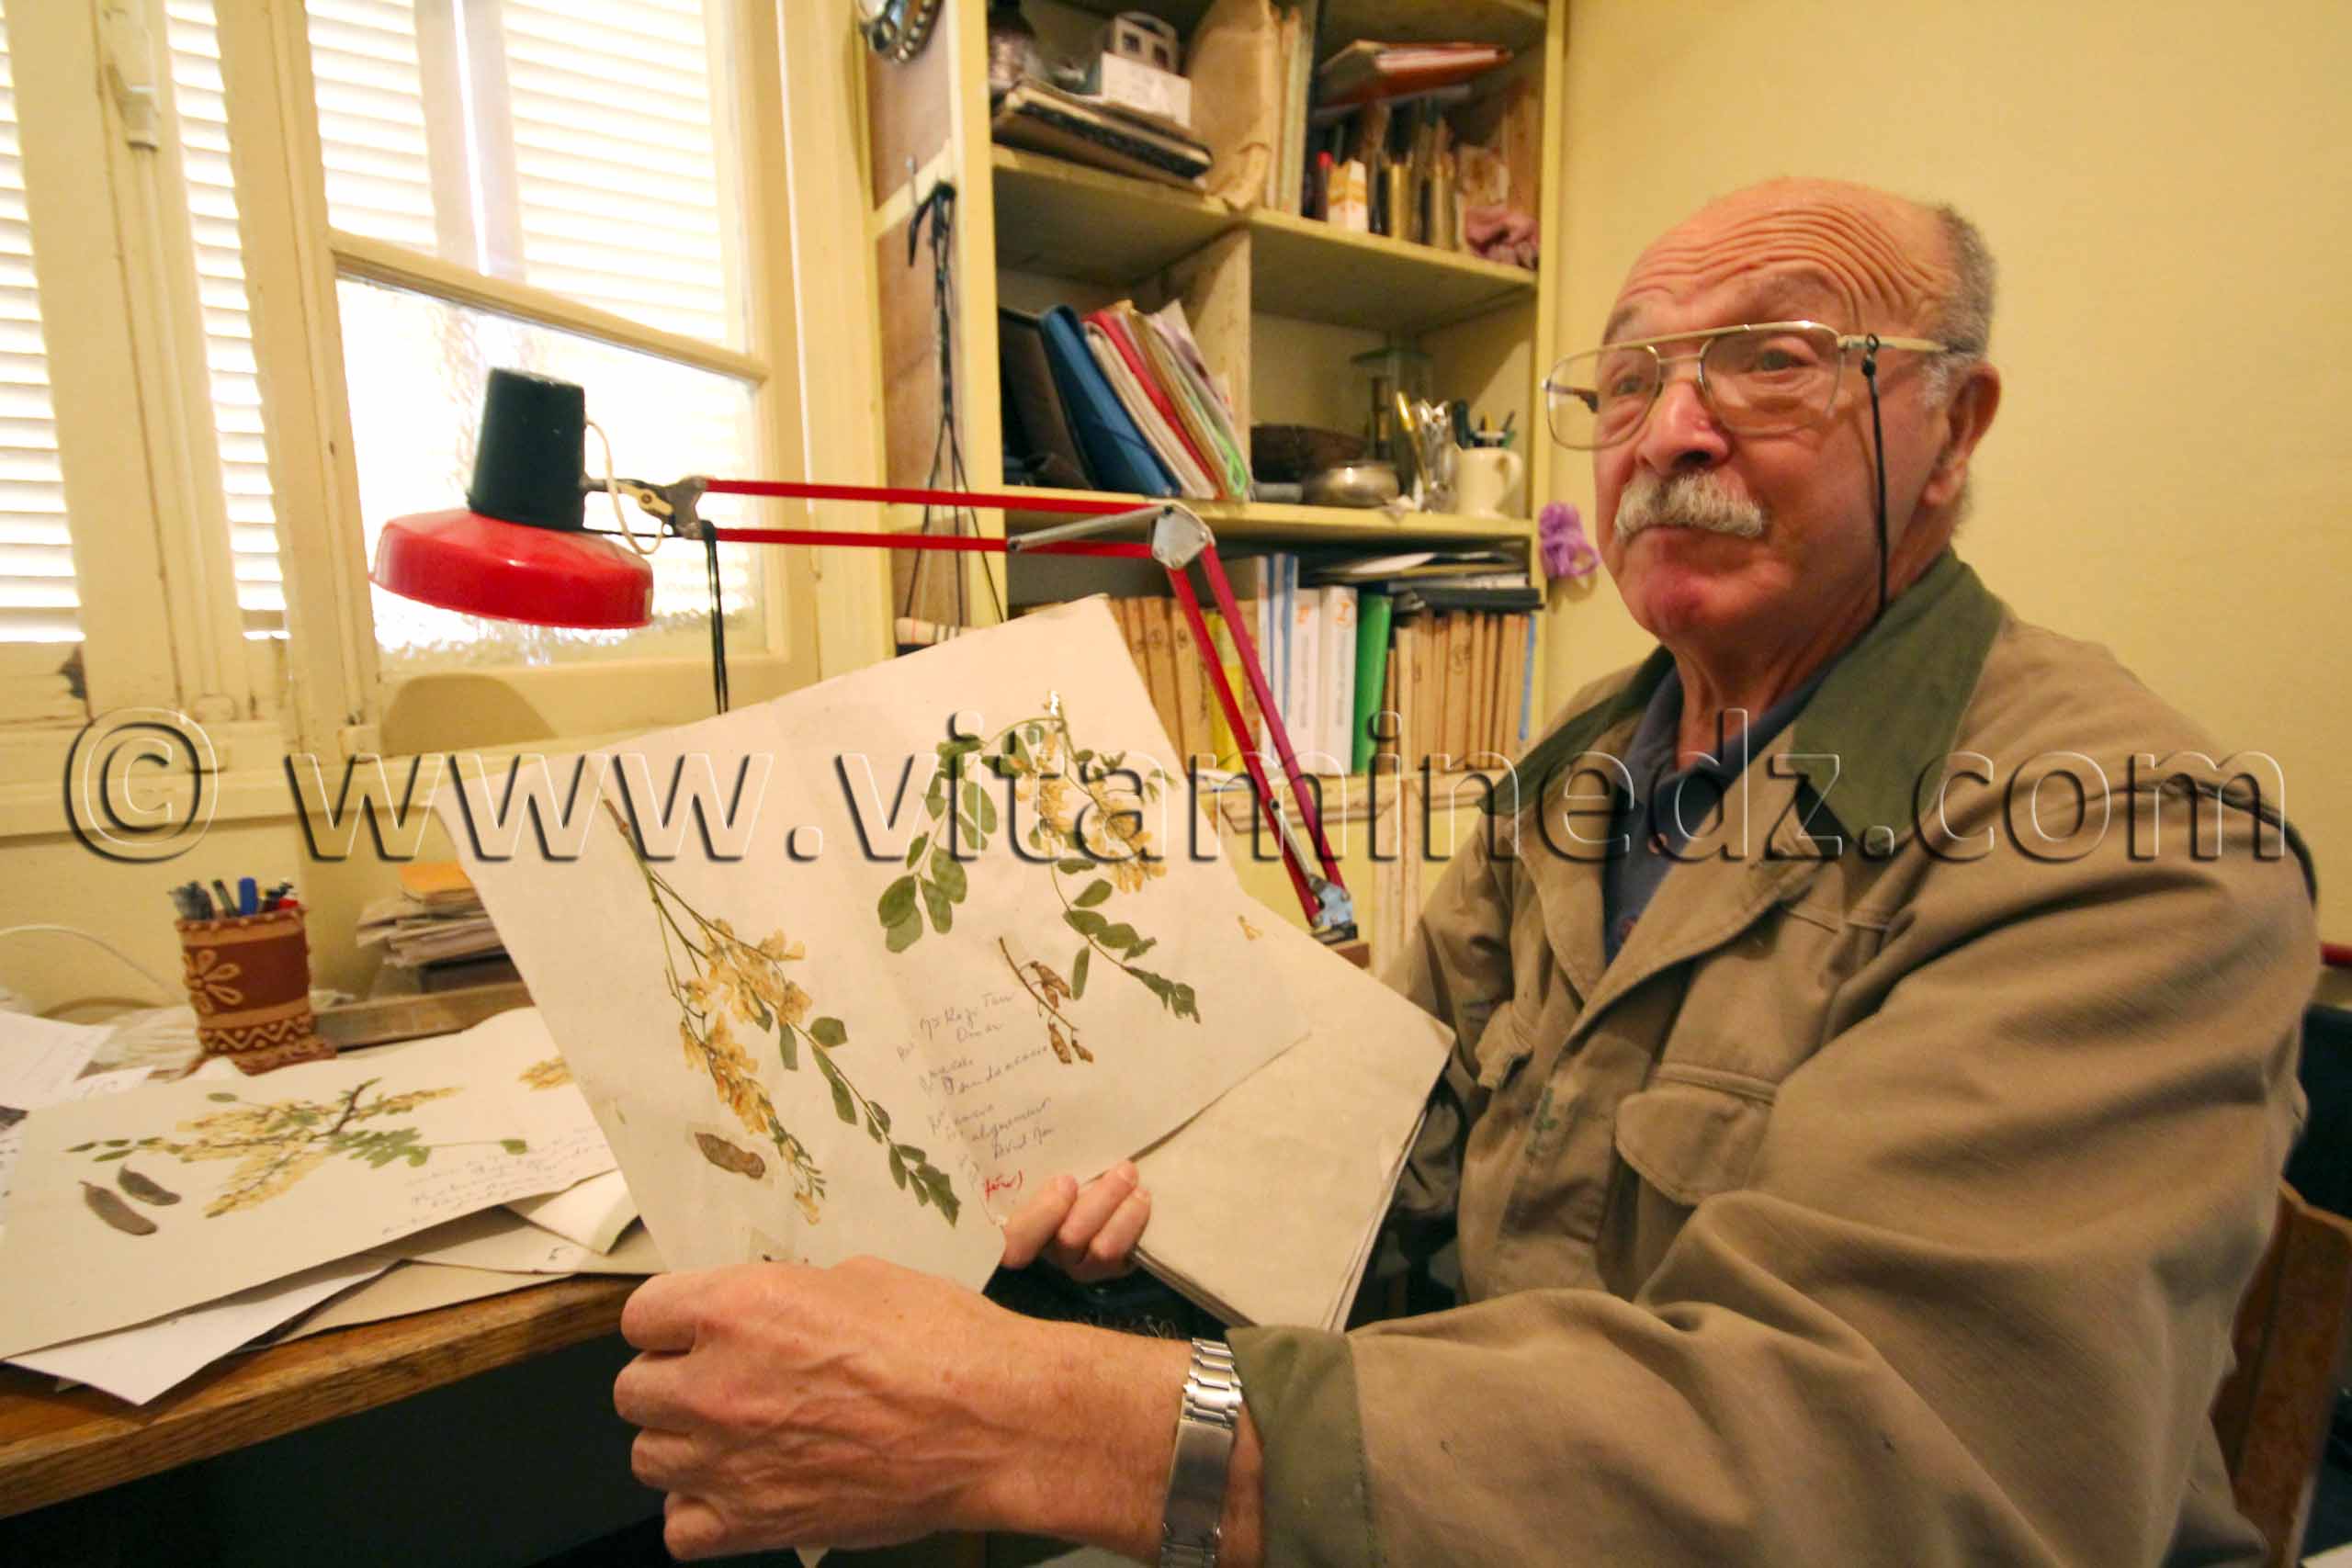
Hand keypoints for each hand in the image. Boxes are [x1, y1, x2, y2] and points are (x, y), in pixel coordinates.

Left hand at [615, 1257, 1033, 1556]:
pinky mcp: (752, 1523)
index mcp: (737, 1308)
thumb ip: (783, 1296)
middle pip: (632, 1390)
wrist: (993, 1422)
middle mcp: (716, 1384)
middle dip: (672, 1383)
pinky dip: (704, 1513)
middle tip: (719, 1383)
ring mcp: (727, 1461)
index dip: (671, 1322)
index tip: (692, 1330)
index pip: (641, 1314)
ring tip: (735, 1438)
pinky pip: (680, 1529)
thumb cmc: (942, 1343)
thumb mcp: (856, 1279)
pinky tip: (743, 1490)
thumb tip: (761, 1311)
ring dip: (684, 1447)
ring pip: (649, 1459)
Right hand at [998, 1159, 1150, 1281]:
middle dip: (1101, 1202)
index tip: (1066, 1180)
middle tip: (1125, 1169)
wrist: (1094, 1183)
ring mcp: (1077, 1262)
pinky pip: (1124, 1258)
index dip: (1040, 1217)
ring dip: (1125, 1218)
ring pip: (1101, 1252)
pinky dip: (1136, 1230)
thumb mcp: (1034, 1153)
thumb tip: (1006, 1104)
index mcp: (1017, 1222)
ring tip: (1141, 1189)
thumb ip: (1026, 1149)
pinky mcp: (1108, 1267)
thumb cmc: (1054, 1160)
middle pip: (1069, 1239)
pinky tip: (1144, 1203)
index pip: (1016, 1239)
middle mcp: (1045, 1248)